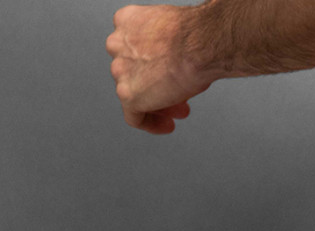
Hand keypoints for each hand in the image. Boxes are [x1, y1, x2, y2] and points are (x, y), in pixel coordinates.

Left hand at [106, 5, 212, 134]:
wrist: (196, 44)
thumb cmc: (192, 35)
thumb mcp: (173, 32)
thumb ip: (163, 47)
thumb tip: (171, 64)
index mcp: (126, 21)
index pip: (132, 50)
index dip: (151, 66)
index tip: (164, 75)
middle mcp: (118, 45)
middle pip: (132, 74)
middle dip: (155, 87)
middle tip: (175, 95)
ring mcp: (120, 71)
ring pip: (134, 95)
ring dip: (158, 105)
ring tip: (179, 110)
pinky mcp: (127, 95)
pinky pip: (135, 118)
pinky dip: (151, 124)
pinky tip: (167, 125)